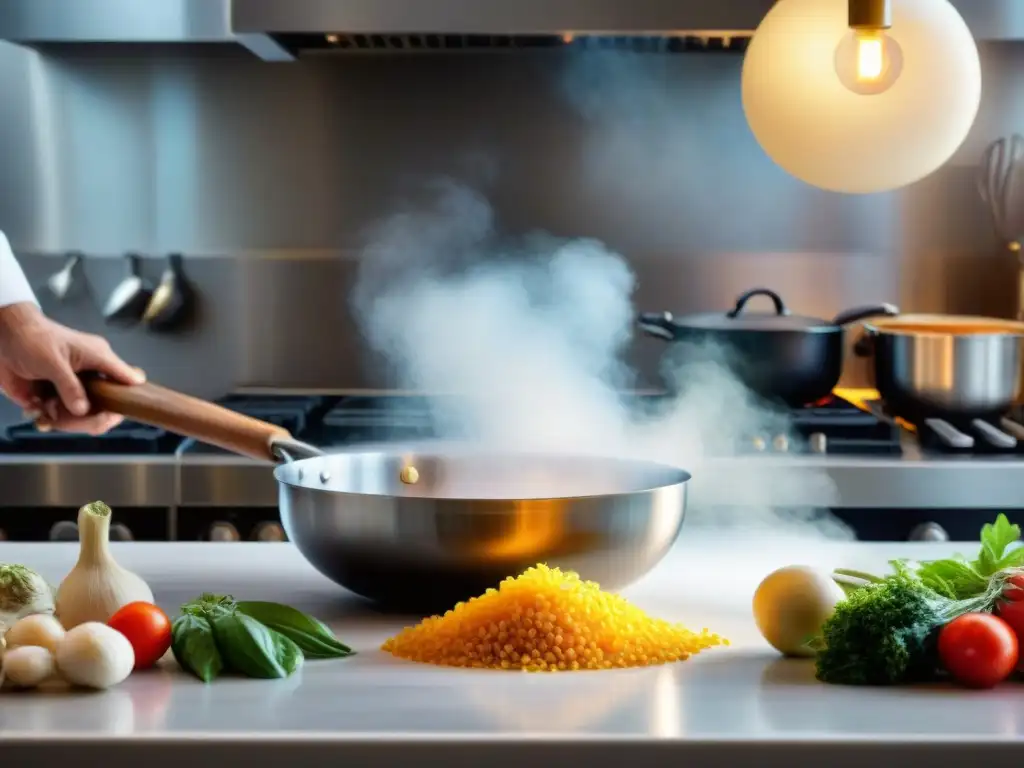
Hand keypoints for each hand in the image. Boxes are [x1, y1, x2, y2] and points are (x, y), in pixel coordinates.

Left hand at [0, 302, 144, 433]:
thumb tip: (83, 410)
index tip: (108, 415)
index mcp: (99, 359)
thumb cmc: (31, 338)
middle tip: (64, 418)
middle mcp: (91, 375)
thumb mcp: (53, 360)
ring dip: (63, 421)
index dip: (125, 402)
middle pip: (106, 408)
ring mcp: (75, 387)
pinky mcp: (57, 396)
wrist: (2, 335)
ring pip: (83, 417)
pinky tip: (36, 412)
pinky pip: (61, 417)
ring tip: (44, 412)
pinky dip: (48, 420)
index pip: (127, 382)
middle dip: (86, 420)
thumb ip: (70, 386)